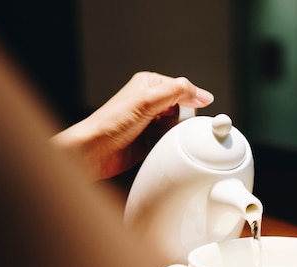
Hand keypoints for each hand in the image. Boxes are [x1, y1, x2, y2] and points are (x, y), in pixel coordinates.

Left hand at [51, 72, 213, 180]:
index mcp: (149, 84)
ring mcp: (150, 122)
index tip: (188, 114)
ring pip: (177, 128)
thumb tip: (201, 93)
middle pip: (183, 110)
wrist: (94, 152)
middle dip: (179, 121)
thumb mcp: (146, 101)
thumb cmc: (109, 124)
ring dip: (173, 135)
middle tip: (165, 126)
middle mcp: (150, 102)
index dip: (188, 102)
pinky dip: (168, 147)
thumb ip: (176, 92)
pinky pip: (170, 143)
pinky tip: (158, 147)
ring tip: (159, 137)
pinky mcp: (149, 141)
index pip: (182, 89)